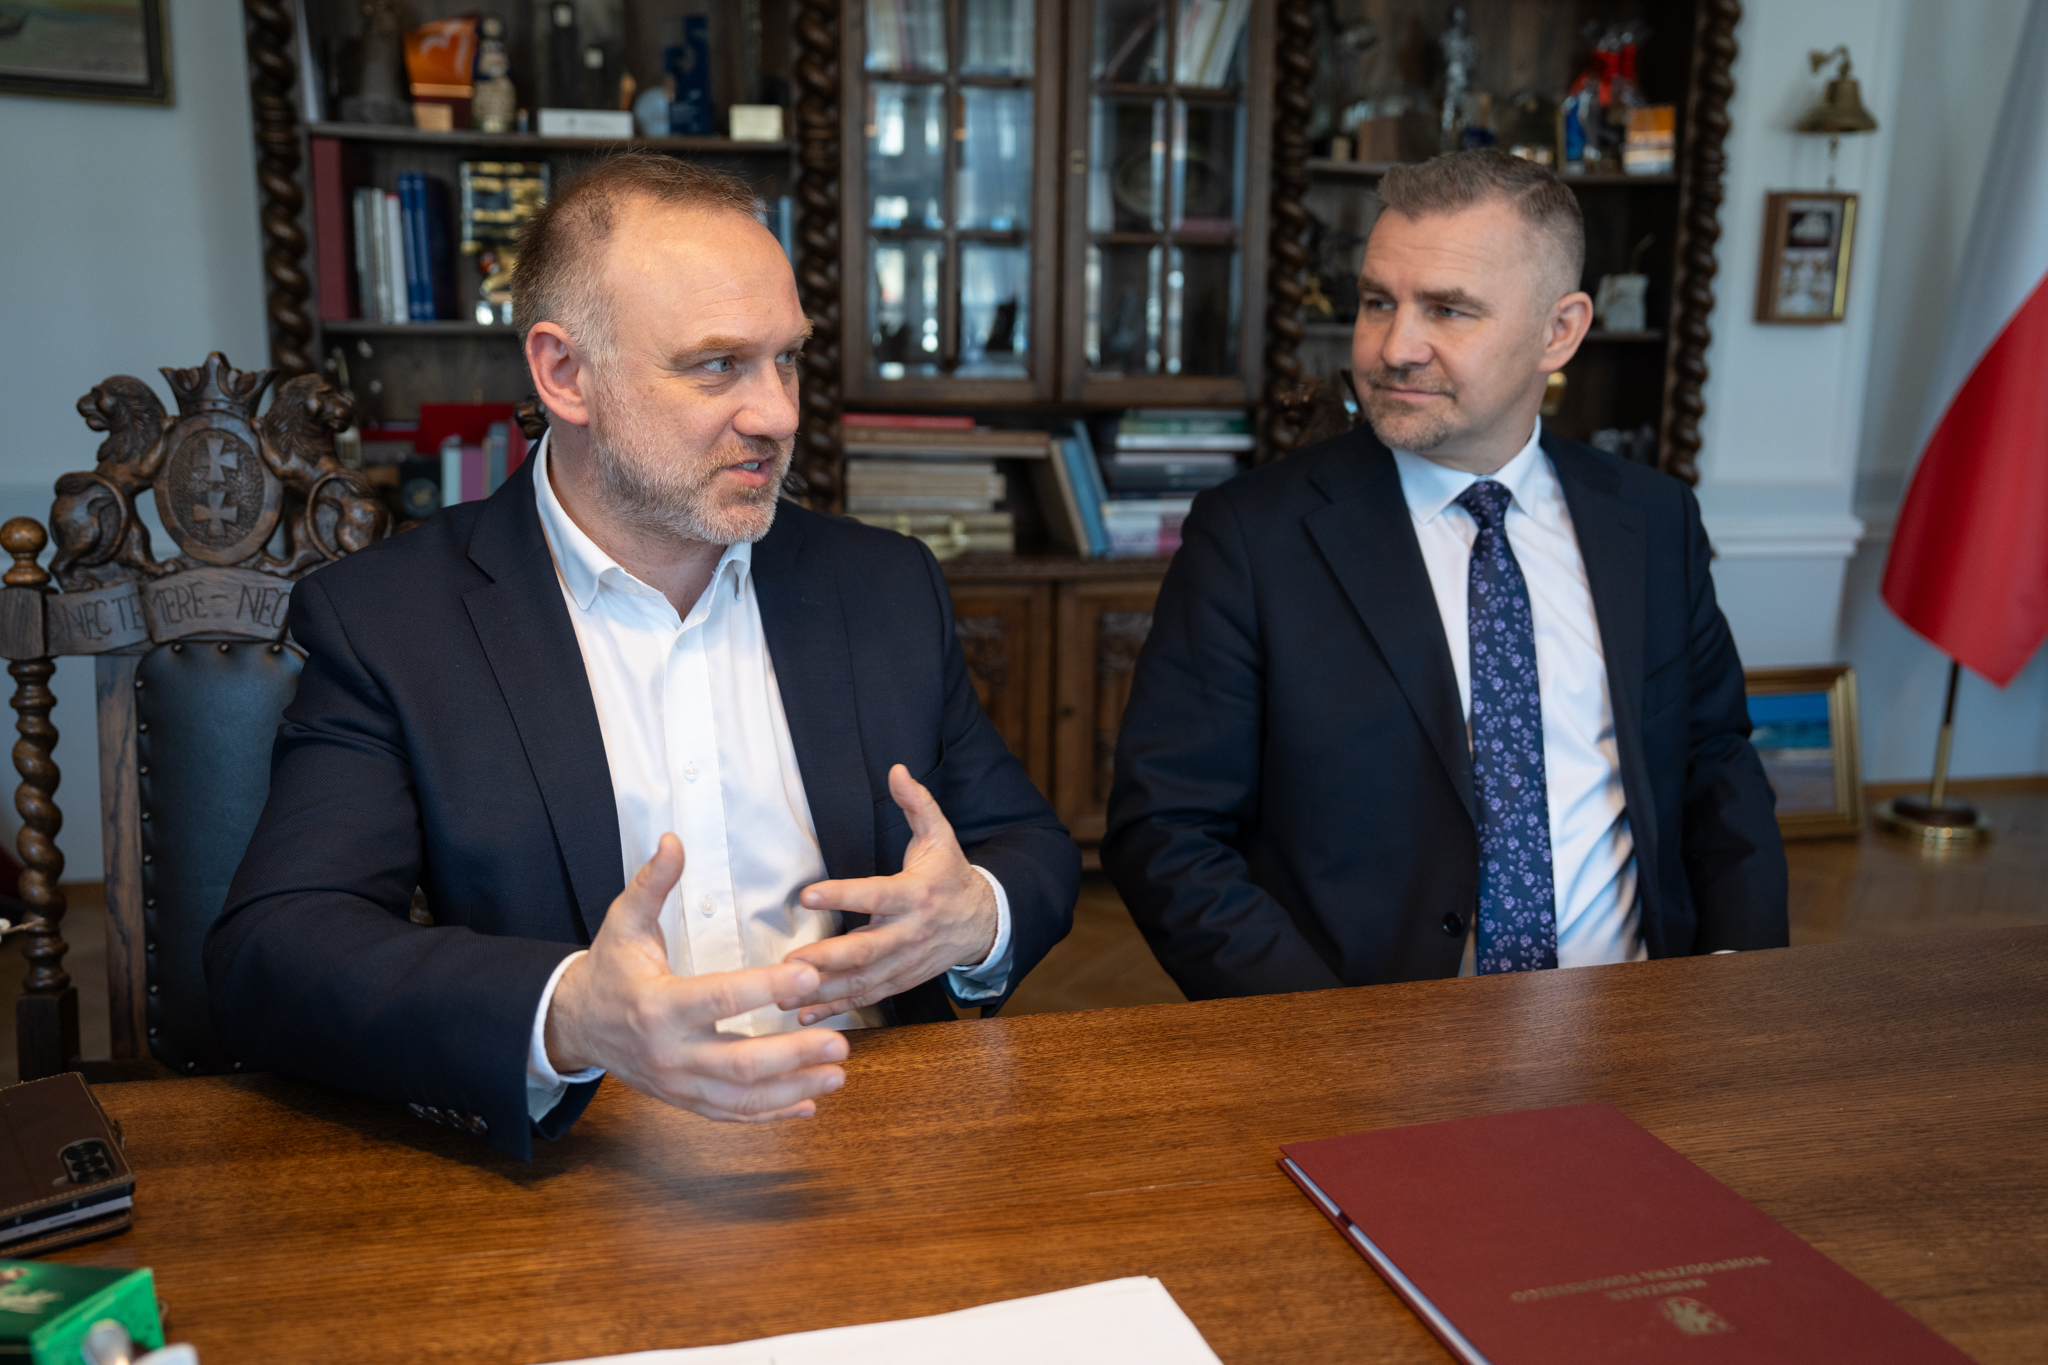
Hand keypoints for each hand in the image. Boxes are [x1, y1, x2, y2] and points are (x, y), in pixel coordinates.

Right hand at [544, 834, 849, 1120]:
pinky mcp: (684, 1099)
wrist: (577, 1025)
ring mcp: (678, 1082)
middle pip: (738, 1062)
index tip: (808, 975)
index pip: (719, 998)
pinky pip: (731, 1114)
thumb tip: (673, 840)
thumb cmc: (610, 968)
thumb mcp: (624, 922)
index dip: (765, 990)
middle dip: (793, 1055)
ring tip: (838, 1075)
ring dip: (793, 1089)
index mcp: (659, 1005)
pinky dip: (771, 1113)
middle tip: (840, 1042)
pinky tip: (808, 1103)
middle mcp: (670, 1051)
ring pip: (741, 1097)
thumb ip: (653, 883)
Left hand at [780, 764, 998, 1024]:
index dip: (842, 895)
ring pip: (864, 981)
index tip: (807, 895)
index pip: (876, 895)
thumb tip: (897, 770)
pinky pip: (867, 998)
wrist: (984, 921)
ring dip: (824, 991)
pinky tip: (804, 1014)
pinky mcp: (901, 980)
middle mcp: (911, 932)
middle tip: (790, 962)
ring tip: (785, 993)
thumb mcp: (940, 835)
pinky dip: (836, 1008)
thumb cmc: (951, 874)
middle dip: (828, 959)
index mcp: (917, 894)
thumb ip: (917, 804)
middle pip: (867, 949)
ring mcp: (907, 961)